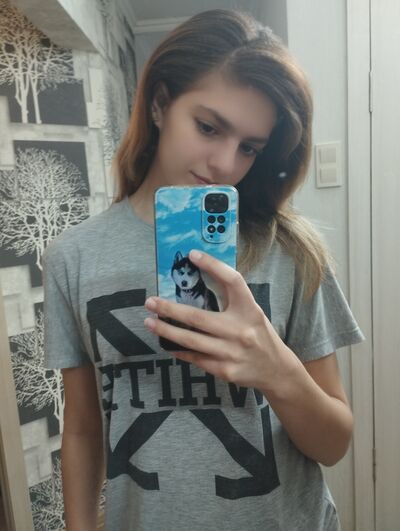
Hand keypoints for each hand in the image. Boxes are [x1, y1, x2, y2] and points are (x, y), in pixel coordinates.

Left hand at [144, 249, 293, 389]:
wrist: (276, 369)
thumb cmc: (258, 334)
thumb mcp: (251, 312)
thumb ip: (230, 299)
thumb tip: (197, 279)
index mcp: (250, 310)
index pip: (232, 281)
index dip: (213, 265)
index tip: (193, 254)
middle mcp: (241, 330)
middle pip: (198, 317)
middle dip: (169, 309)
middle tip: (151, 302)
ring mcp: (232, 352)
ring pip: (191, 340)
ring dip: (166, 330)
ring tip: (150, 322)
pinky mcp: (225, 370)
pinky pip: (195, 358)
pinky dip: (179, 350)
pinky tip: (167, 343)